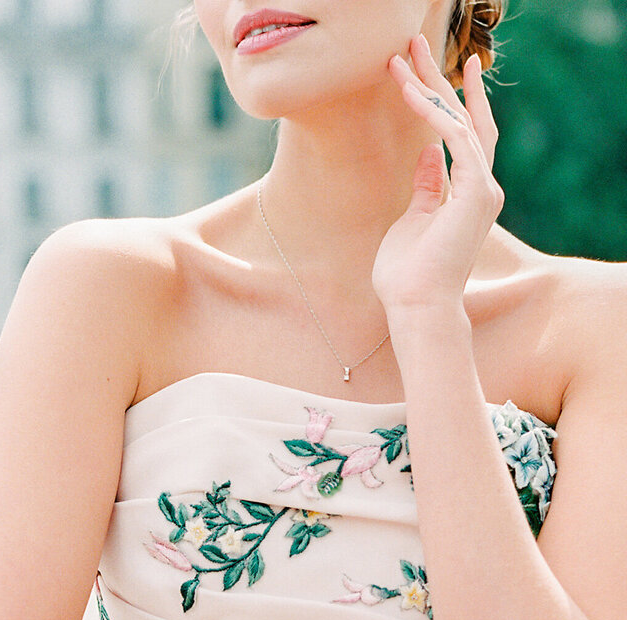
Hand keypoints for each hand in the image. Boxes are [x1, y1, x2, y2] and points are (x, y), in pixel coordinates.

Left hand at [371, 34, 503, 312]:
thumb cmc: (408, 276)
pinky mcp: (476, 193)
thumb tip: (427, 153)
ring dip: (429, 88)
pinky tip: (411, 93)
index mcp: (467, 194)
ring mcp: (482, 189)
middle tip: (414, 45)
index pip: (462, 136)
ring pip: (460, 122)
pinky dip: (434, 115)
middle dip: (439, 81)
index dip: (446, 101)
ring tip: (403, 58)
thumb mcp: (413, 221)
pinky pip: (456, 140)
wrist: (417, 307)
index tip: (428, 72)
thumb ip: (426, 188)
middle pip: (465, 119)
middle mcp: (481, 187)